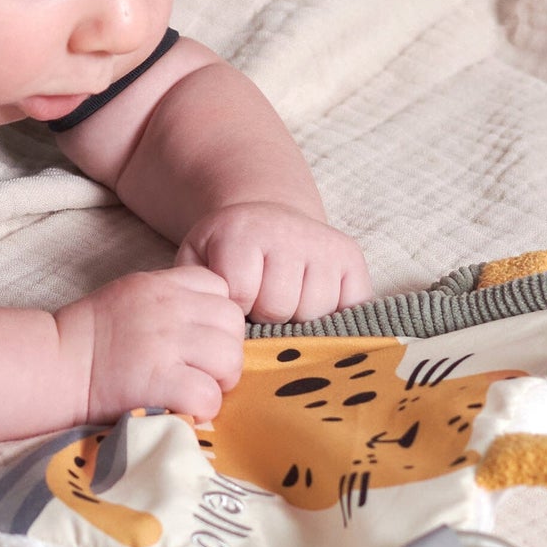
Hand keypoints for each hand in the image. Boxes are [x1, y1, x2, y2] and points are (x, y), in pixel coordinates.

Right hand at [59, 265, 246, 423]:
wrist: (54, 365)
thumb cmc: (88, 337)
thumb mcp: (129, 296)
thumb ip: (169, 300)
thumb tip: (208, 323)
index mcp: (160, 284)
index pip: (220, 287)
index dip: (214, 317)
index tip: (196, 338)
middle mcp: (168, 308)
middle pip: (233, 324)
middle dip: (223, 351)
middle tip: (198, 370)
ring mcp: (166, 343)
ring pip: (229, 359)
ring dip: (217, 380)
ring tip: (190, 388)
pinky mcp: (161, 381)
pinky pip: (209, 396)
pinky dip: (201, 409)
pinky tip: (179, 407)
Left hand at [174, 201, 372, 322]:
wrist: (264, 218)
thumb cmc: (225, 250)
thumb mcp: (195, 259)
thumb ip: (194, 289)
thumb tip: (214, 329)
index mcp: (242, 232)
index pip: (242, 296)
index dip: (235, 309)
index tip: (232, 299)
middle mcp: (288, 232)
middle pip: (279, 308)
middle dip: (264, 315)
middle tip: (258, 301)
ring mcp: (325, 245)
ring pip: (314, 314)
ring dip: (296, 319)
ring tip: (283, 300)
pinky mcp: (352, 259)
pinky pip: (348, 310)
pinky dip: (330, 317)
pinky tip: (311, 303)